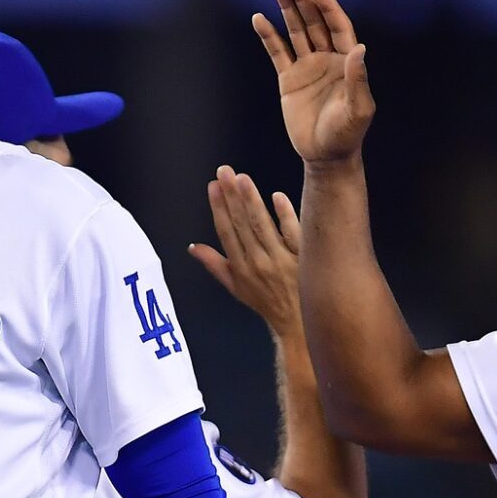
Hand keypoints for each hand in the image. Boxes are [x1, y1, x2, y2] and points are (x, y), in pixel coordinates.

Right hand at [189, 166, 301, 335]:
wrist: (298, 324)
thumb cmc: (268, 303)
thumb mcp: (236, 287)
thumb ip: (215, 265)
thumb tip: (193, 247)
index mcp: (241, 268)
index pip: (226, 232)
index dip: (218, 208)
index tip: (212, 187)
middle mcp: (258, 263)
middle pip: (241, 224)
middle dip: (230, 196)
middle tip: (224, 172)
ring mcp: (281, 260)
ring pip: (263, 226)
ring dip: (251, 201)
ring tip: (242, 179)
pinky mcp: (303, 258)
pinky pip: (292, 233)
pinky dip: (285, 215)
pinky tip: (276, 197)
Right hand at [253, 0, 374, 164]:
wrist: (325, 155)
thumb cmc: (347, 134)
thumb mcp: (358, 108)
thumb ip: (358, 78)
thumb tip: (359, 48)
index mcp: (346, 61)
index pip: (337, 26)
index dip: (328, 7)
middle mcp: (327, 58)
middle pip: (314, 22)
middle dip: (302, 0)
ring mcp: (307, 67)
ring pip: (296, 31)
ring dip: (286, 9)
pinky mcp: (289, 79)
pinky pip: (277, 53)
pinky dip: (268, 36)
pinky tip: (259, 19)